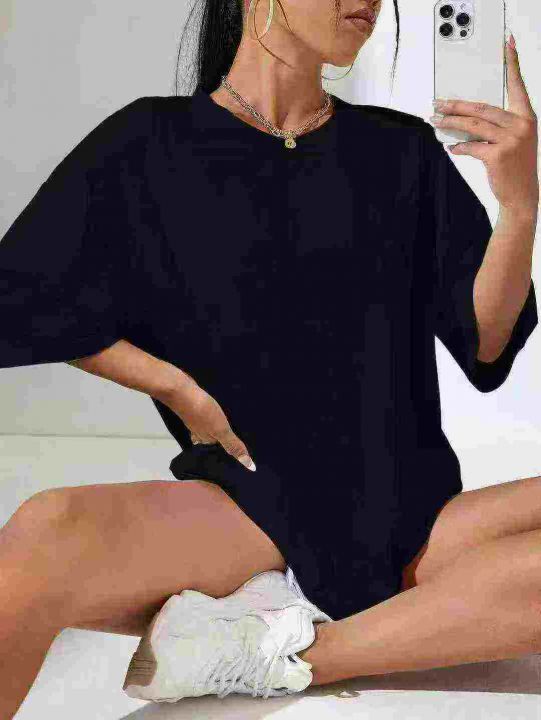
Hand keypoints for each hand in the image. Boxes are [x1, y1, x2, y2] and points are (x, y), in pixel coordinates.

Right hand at [158, 371, 255, 471]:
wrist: (180, 390)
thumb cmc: (201, 411)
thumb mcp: (220, 430)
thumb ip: (233, 445)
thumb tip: (249, 466)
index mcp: (206, 440)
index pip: (219, 450)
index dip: (229, 451)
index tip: (240, 454)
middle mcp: (200, 432)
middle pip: (213, 439)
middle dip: (223, 440)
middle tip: (237, 441)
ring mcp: (195, 419)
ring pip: (209, 427)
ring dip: (217, 428)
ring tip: (230, 427)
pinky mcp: (194, 406)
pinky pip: (206, 414)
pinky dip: (212, 415)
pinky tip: (216, 411)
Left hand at [431, 33, 538, 218]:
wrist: (521, 194)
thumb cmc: (514, 167)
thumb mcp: (512, 141)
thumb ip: (494, 127)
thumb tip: (464, 120)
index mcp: (526, 117)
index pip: (518, 86)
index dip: (513, 65)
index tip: (508, 45)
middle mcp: (521, 125)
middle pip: (482, 108)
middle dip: (456, 105)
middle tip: (438, 104)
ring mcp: (510, 140)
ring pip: (473, 125)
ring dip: (451, 123)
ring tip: (436, 121)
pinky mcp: (498, 155)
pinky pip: (471, 146)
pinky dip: (459, 147)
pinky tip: (452, 147)